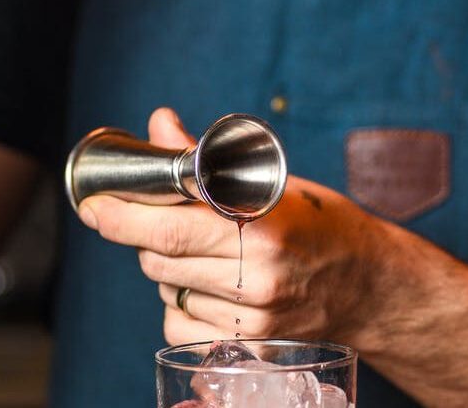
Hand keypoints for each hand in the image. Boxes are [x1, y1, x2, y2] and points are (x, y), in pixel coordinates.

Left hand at [79, 108, 380, 348]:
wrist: (372, 285)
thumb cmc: (323, 224)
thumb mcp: (271, 182)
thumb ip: (205, 161)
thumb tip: (160, 123)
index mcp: (261, 226)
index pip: (170, 227)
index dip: (122, 217)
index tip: (94, 205)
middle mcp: (256, 275)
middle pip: (159, 259)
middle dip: (137, 234)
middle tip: (141, 214)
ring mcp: (254, 316)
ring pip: (167, 289)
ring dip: (161, 266)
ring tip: (191, 247)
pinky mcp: (251, 343)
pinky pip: (182, 323)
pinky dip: (178, 301)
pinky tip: (202, 283)